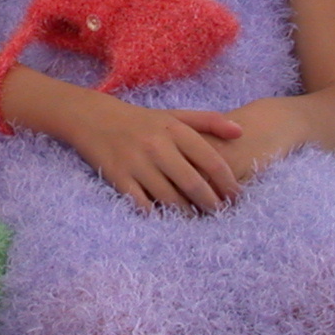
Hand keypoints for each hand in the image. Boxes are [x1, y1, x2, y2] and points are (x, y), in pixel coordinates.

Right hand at [61, 93, 245, 212]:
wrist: (94, 118)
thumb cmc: (141, 121)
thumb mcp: (175, 115)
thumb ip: (209, 121)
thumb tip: (241, 131)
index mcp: (175, 130)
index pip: (211, 161)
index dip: (228, 183)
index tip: (236, 197)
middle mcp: (158, 147)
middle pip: (194, 184)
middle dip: (211, 204)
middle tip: (220, 214)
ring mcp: (137, 163)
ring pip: (170, 198)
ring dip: (187, 213)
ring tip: (197, 219)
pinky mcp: (119, 178)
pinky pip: (143, 204)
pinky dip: (157, 214)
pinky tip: (166, 218)